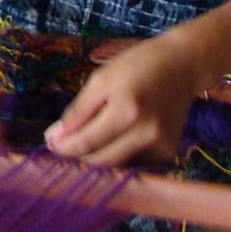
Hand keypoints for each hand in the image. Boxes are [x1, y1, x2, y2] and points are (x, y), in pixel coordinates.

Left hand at [44, 35, 198, 165]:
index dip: (63, 147)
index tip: (48, 143)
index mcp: (127, 111)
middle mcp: (147, 133)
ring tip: (82, 141)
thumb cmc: (137, 65)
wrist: (182, 65)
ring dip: (95, 158)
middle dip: (76, 156)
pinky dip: (117, 156)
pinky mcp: (168, 152)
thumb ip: (78, 111)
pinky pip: (133, 162)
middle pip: (101, 160)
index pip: (87, 142)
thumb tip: (54, 137)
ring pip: (116, 166)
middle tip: (60, 145)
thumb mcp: (101, 79)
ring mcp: (160, 145)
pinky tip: (110, 141)